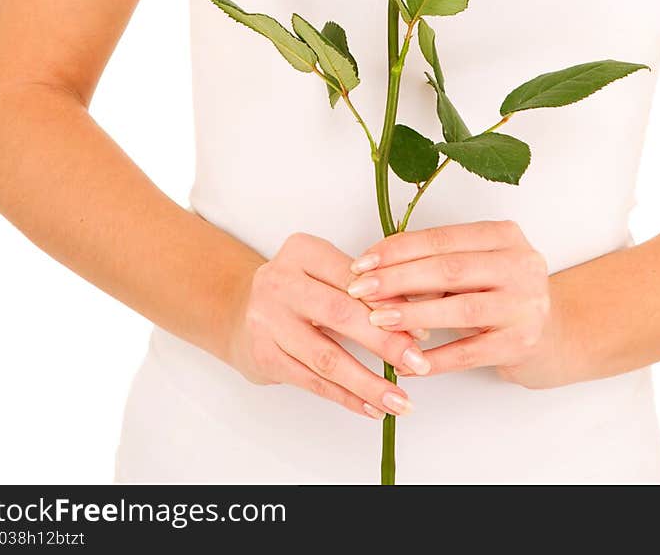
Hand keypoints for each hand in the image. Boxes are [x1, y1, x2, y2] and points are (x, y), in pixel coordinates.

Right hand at [226, 232, 431, 420]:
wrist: (237, 309)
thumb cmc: (296, 291)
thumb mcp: (324, 274)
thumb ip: (364, 291)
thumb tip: (417, 322)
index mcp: (302, 250)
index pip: (354, 278)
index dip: (390, 305)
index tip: (422, 330)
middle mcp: (280, 281)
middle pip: (341, 314)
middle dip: (385, 342)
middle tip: (418, 364)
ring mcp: (268, 320)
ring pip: (327, 357)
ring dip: (368, 383)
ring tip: (399, 401)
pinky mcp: (264, 355)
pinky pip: (312, 381)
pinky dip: (346, 397)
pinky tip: (370, 408)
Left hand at [346, 219, 556, 384]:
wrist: (555, 334)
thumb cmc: (501, 296)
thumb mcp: (477, 268)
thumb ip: (437, 264)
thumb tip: (376, 270)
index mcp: (504, 235)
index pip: (443, 238)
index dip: (399, 249)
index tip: (363, 262)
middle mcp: (521, 264)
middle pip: (449, 269)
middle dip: (398, 279)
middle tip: (361, 290)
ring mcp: (526, 304)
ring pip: (460, 308)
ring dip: (413, 314)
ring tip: (377, 321)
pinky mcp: (523, 343)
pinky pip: (470, 353)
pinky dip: (436, 359)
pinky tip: (408, 364)